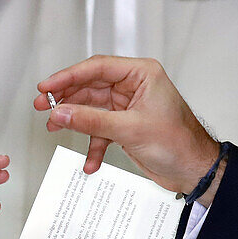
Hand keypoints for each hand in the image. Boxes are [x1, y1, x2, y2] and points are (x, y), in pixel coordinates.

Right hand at [34, 56, 219, 197]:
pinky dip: (93, 146)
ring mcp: (128, 107)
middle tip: (43, 106)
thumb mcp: (130, 129)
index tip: (48, 86)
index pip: (97, 68)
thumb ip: (92, 120)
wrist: (194, 170)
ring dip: (75, 121)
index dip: (69, 76)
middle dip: (67, 98)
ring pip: (92, 109)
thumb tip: (63, 114)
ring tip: (54, 128)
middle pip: (90, 87)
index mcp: (142, 74)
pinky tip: (89, 161)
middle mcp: (134, 87)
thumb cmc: (179, 143)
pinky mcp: (125, 127)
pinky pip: (100, 131)